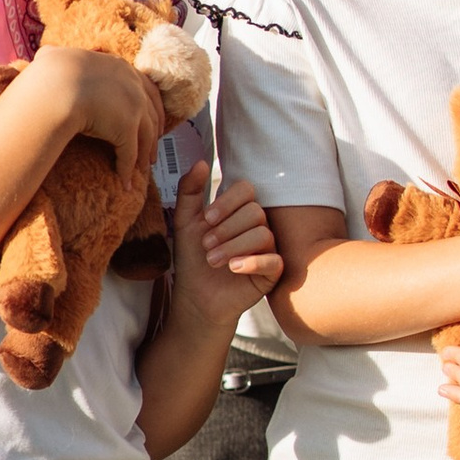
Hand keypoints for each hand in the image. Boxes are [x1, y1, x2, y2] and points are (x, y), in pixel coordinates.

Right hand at [32, 30, 161, 172]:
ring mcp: (134, 107)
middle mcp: (134, 86)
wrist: (55, 85)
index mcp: (122, 68)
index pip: (146, 88)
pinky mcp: (127, 128)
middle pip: (153, 115)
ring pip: (146, 137)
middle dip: (155, 134)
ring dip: (144, 155)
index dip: (152, 107)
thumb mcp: (59, 58)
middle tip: (152, 150)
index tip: (153, 119)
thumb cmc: (50, 72)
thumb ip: (60, 58)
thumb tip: (44, 55)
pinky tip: (125, 182)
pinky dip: (127, 170)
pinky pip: (129, 154)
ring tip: (142, 169)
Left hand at [170, 163, 281, 330]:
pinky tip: (233, 269)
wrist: (196, 297)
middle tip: (206, 245)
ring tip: (213, 260)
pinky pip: (274, 260)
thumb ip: (190, 191)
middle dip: (226, 229)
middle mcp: (257, 226)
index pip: (246, 190)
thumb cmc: (193, 259)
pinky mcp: (272, 272)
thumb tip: (201, 162)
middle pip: (255, 212)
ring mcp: (267, 249)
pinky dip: (252, 262)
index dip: (227, 202)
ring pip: (263, 234)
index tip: (207, 219)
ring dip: (233, 246)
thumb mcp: (185, 222)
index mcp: (238, 212)